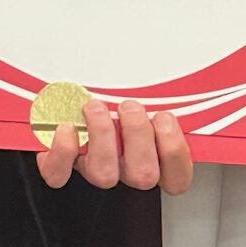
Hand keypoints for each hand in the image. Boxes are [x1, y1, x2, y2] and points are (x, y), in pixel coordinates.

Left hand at [36, 98, 193, 194]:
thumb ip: (160, 94)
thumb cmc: (115, 97)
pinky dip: (62, 151)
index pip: (176, 178)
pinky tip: (67, 128)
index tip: (164, 117)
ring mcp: (93, 171)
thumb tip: (187, 68)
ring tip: (98, 108)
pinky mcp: (62, 168)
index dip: (174, 151)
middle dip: (138, 134)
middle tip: (129, 106)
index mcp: (152, 157)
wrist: (69, 100)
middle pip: (143, 175)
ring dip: (102, 136)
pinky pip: (59, 174)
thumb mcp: (147, 93)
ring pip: (104, 174)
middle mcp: (124, 170)